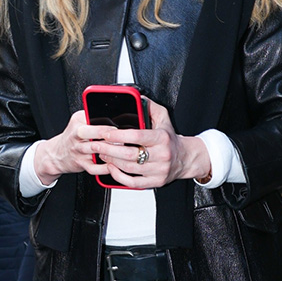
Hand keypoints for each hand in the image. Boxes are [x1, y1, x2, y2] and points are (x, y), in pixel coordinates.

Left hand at [86, 99, 210, 188]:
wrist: (185, 158)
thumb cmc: (170, 138)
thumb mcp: (164, 117)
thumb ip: (149, 106)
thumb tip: (136, 97)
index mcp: (162, 138)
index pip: (137, 136)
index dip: (118, 135)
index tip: (105, 133)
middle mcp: (161, 155)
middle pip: (129, 154)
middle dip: (108, 150)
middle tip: (96, 145)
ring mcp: (158, 170)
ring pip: (128, 168)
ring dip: (111, 161)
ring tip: (101, 154)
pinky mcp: (155, 182)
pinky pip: (132, 182)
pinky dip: (118, 176)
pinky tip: (111, 168)